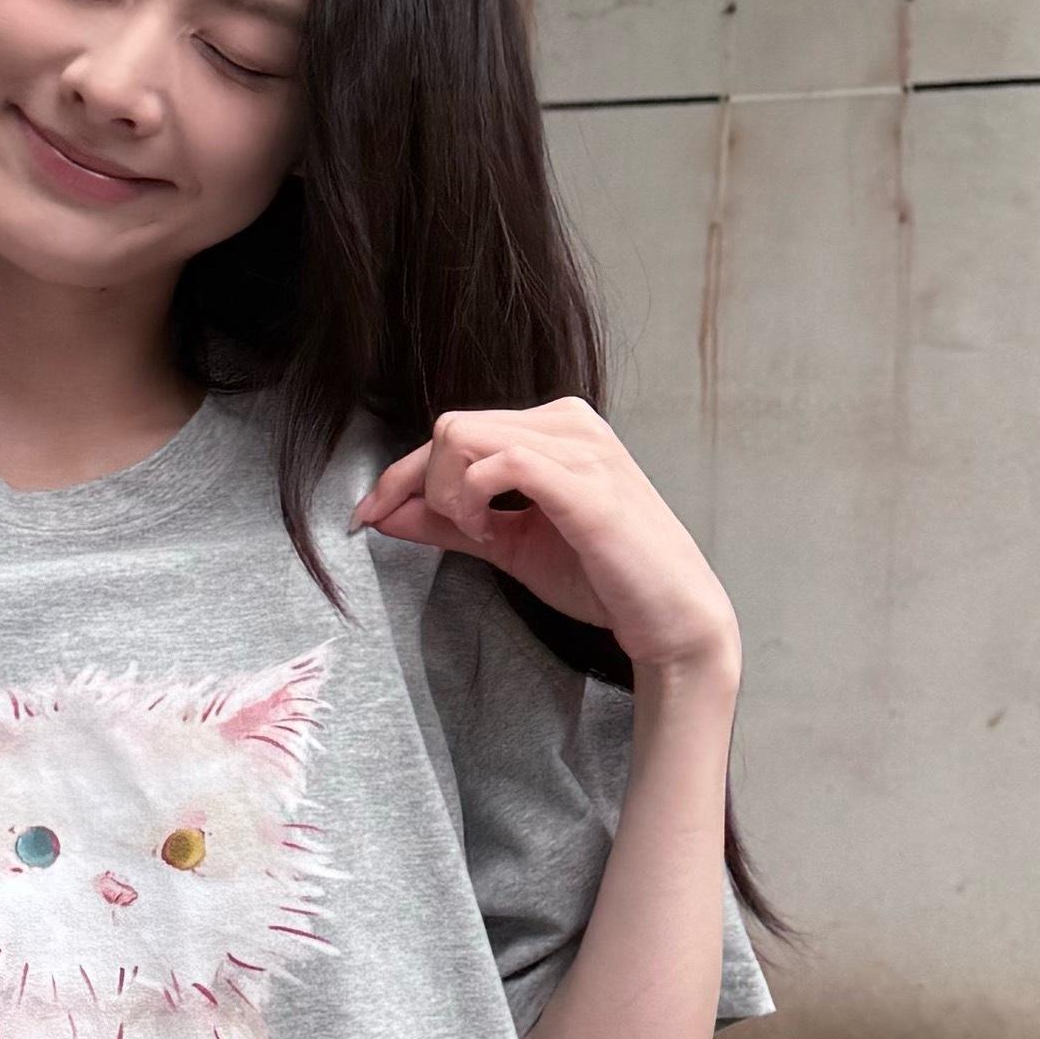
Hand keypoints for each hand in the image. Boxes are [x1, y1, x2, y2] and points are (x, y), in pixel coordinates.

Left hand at [358, 401, 738, 692]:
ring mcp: (580, 448)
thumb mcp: (510, 545)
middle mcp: (568, 423)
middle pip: (451, 426)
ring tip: (480, 533)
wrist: (670, 615)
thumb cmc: (603, 577)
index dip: (400, 474)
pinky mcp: (586, 484)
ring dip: (449, 493)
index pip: (456, 429)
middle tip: (448, 533)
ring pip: (464, 436)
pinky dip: (474, 497)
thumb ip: (452, 524)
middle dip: (420, 484)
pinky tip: (491, 532)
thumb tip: (384, 513)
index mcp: (555, 427)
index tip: (369, 515)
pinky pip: (502, 462)